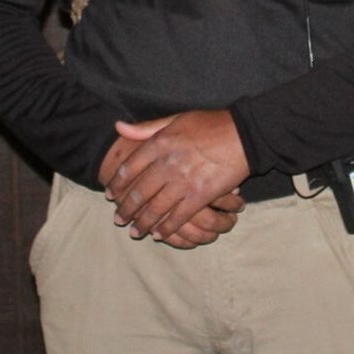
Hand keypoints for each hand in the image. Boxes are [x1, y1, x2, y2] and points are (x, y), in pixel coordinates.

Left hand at [100, 110, 248, 241]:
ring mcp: (184, 181)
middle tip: (118, 219)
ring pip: (156, 208)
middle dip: (126, 208)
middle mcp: (168, 163)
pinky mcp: (201, 195)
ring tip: (135, 231)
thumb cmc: (210, 124)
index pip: (130, 167)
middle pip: (140, 192)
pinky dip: (167, 228)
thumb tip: (118, 126)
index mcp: (160, 143)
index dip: (117, 183)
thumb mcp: (176, 119)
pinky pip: (179, 216)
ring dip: (143, 223)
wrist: (243, 134)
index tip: (110, 193)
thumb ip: (146, 127)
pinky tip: (159, 234)